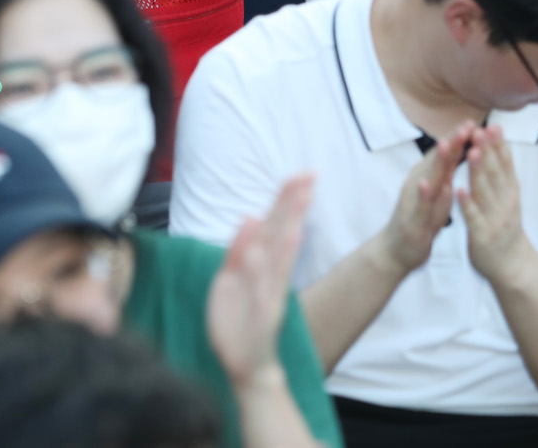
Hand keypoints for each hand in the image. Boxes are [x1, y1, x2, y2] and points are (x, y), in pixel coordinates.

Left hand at [208, 173, 312, 385]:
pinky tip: (269, 265)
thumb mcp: (230, 278)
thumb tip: (250, 216)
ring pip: (278, 265)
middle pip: (282, 237)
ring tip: (295, 218)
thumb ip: (239, 247)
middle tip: (307, 180)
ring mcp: (268, 298)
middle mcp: (269, 277)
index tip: (302, 174)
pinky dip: (269, 282)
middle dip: (292, 209)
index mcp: (259, 264)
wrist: (244, 363)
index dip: (287, 199)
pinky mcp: (262, 321)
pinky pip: (267, 298)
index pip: (275, 225)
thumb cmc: (237, 318)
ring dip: (286, 241)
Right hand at [376, 124, 468, 273]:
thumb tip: (460, 145)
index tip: (475, 121)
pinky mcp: (411, 218)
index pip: (447, 154)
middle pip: (438, 159)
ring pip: (426, 176)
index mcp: (431, 176)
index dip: (460, 138)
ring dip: (435, 161)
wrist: (397, 250)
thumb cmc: (422, 217)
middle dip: (452, 142)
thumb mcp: (439, 190)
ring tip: (445, 144)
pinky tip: (425, 183)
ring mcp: (414, 199)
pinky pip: (418, 204)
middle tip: (466, 125)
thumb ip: (447, 169)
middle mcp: (420, 182)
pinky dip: (422, 193)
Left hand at [457, 126, 530, 283]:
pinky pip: (473, 217)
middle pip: (496, 173)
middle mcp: (505, 203)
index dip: (499, 145)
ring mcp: (494, 219)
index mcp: (510, 192)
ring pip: (485, 191)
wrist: (511, 265)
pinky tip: (459, 189)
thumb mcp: (509, 198)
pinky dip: (466, 203)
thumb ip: (502, 175)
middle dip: (489, 151)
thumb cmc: (505, 227)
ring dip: (479, 170)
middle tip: (482, 130)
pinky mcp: (482, 235)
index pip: (505, 164)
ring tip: (474, 151)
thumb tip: (500, 146)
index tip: (494, 126)